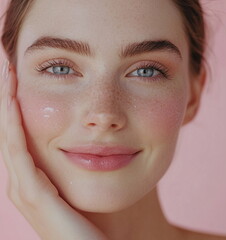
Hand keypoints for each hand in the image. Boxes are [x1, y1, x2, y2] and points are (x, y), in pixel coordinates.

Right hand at [0, 61, 108, 239]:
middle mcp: (23, 181)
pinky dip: (13, 123)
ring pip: (9, 135)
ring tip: (6, 71)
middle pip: (10, 130)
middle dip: (8, 96)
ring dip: (6, 102)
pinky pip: (19, 150)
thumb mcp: (85, 187)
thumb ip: (80, 168)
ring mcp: (24, 188)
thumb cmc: (96, 223)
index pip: (22, 132)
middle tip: (8, 63)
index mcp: (35, 178)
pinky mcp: (32, 194)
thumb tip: (95, 143)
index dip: (18, 103)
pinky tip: (11, 99)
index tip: (22, 73)